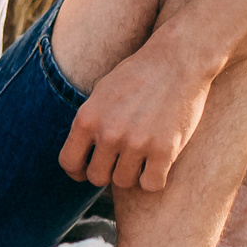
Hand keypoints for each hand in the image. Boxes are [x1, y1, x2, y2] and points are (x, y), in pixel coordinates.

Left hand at [59, 48, 214, 191]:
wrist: (178, 60)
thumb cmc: (138, 75)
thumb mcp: (101, 94)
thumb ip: (89, 124)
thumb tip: (80, 156)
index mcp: (87, 118)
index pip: (69, 162)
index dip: (77, 171)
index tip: (87, 169)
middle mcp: (108, 133)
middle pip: (97, 177)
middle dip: (108, 172)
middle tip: (121, 160)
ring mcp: (137, 143)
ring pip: (124, 182)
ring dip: (132, 175)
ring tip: (142, 157)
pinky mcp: (165, 150)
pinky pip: (151, 186)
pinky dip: (154, 180)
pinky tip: (158, 165)